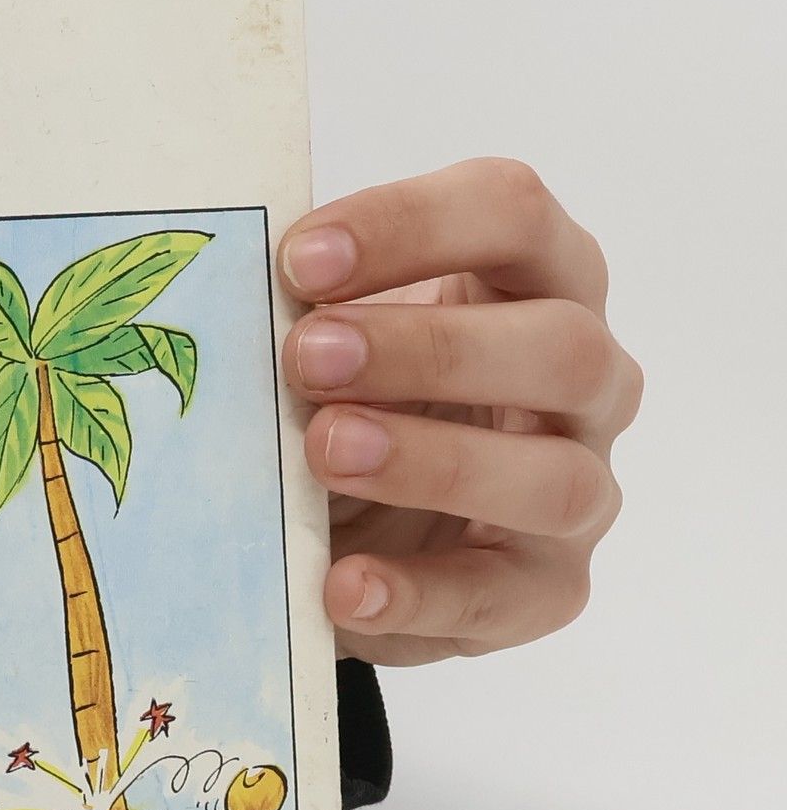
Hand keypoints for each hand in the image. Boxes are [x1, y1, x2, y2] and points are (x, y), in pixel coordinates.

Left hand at [279, 159, 640, 664]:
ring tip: (327, 452)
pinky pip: (499, 595)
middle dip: (429, 348)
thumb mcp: (331, 343)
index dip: (411, 224)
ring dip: (434, 463)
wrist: (358, 537)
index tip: (297, 258)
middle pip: (558, 343)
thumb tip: (223, 289)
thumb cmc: (354, 401)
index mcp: (536, 279)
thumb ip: (305, 311)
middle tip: (307, 356)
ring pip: (553, 477)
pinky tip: (343, 584)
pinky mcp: (546, 588)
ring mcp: (582, 488)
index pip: (511, 214)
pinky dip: (417, 593)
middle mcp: (586, 378)